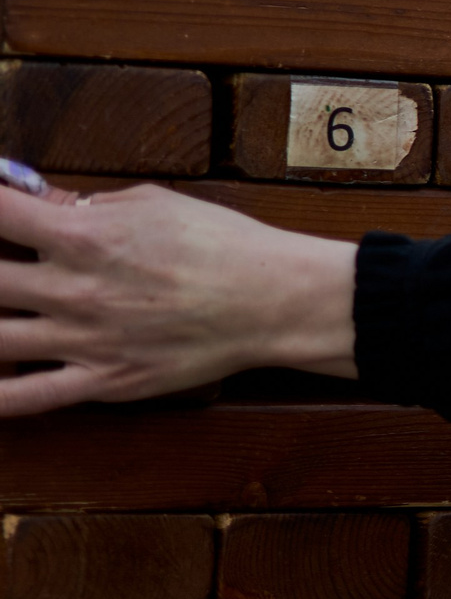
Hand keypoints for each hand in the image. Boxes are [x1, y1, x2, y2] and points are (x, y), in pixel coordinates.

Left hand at [0, 183, 357, 416]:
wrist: (275, 301)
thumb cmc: (223, 244)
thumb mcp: (152, 203)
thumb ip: (85, 204)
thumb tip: (38, 201)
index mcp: (83, 236)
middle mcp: (72, 289)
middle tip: (2, 265)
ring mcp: (84, 341)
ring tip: (5, 311)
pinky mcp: (104, 381)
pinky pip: (29, 398)